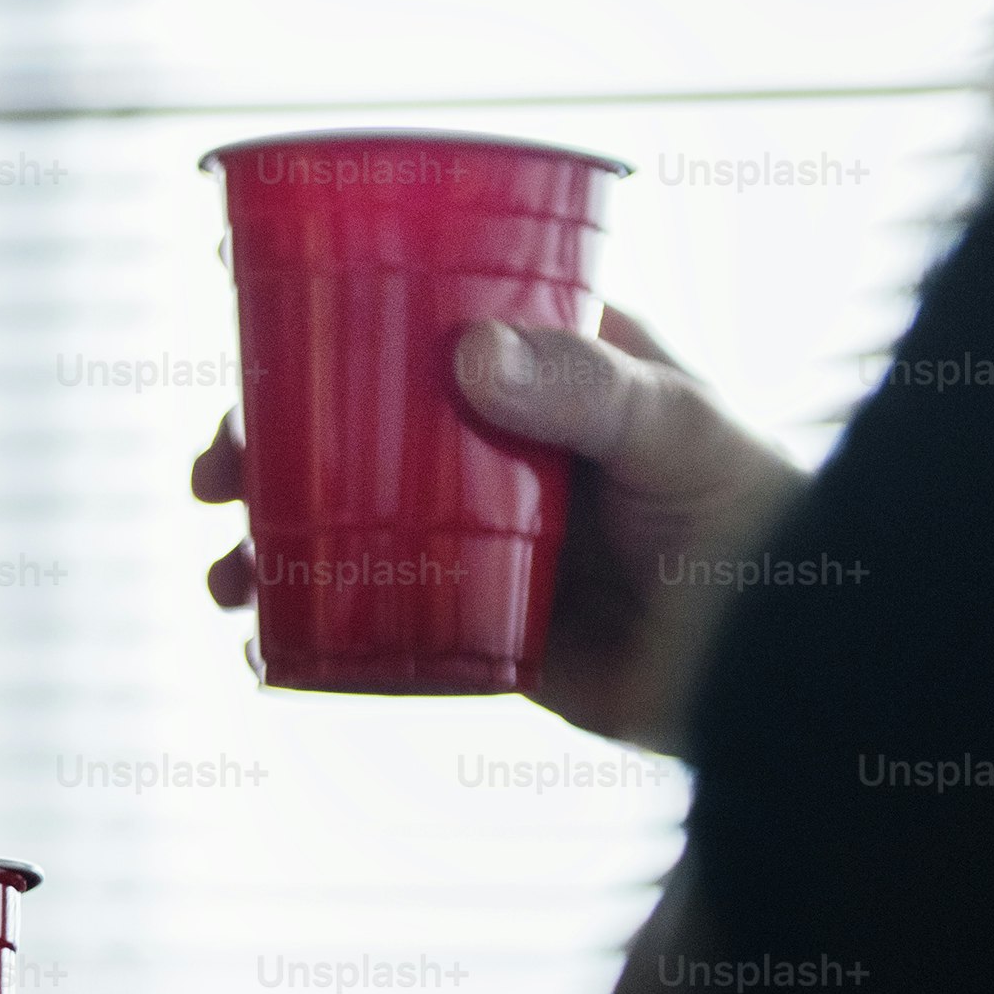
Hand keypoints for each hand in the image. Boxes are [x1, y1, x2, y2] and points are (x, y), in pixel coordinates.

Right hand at [193, 305, 805, 750]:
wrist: (778, 672)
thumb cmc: (756, 521)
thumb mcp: (675, 431)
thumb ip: (585, 388)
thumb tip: (466, 350)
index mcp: (545, 366)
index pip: (418, 321)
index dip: (326, 323)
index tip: (250, 335)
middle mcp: (498, 444)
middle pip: (352, 426)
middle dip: (262, 447)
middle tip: (215, 474)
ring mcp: (479, 535)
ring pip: (344, 523)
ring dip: (266, 544)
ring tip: (225, 578)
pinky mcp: (475, 626)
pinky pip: (370, 622)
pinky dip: (304, 634)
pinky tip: (260, 646)